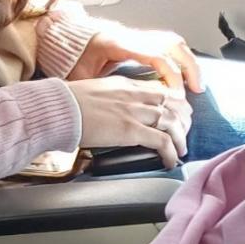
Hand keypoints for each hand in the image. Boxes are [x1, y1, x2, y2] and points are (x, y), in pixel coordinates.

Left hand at [68, 25, 203, 92]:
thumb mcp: (81, 76)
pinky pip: (167, 44)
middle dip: (189, 67)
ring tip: (196, 85)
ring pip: (172, 41)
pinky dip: (180, 59)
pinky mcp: (140, 40)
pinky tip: (185, 76)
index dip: (171, 75)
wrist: (66, 37)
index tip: (179, 95)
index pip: (155, 55)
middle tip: (197, 90)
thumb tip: (107, 116)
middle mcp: (132, 38)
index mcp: (118, 45)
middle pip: (171, 44)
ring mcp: (137, 36)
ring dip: (188, 62)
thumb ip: (96, 92)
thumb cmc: (73, 58)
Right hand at [69, 76, 192, 167]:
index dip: (175, 102)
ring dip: (180, 138)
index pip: (161, 89)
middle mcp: (134, 94)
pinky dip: (171, 152)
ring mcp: (134, 111)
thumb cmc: (70, 102)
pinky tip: (170, 160)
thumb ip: (113, 96)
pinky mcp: (130, 129)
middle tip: (184, 133)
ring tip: (180, 150)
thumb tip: (117, 108)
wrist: (60, 108)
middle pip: (173, 104)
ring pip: (172, 122)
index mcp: (126, 83)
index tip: (179, 114)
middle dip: (184, 119)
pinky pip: (162, 141)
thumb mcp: (97, 90)